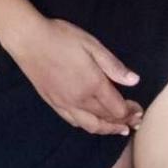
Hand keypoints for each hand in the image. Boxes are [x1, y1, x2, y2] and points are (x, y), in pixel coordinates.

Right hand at [10, 15, 143, 135]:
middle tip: (134, 122)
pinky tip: (91, 122)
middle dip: (122, 122)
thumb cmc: (62, 38)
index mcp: (93, 85)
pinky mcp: (52, 103)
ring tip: (118, 130)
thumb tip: (134, 81)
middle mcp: (80, 100)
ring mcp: (64, 104)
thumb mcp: (92, 45)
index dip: (130, 112)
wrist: (28, 40)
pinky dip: (87, 125)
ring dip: (106, 129)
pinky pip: (73, 121)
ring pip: (89, 125)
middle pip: (105, 119)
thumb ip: (113, 66)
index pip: (117, 108)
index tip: (139, 110)